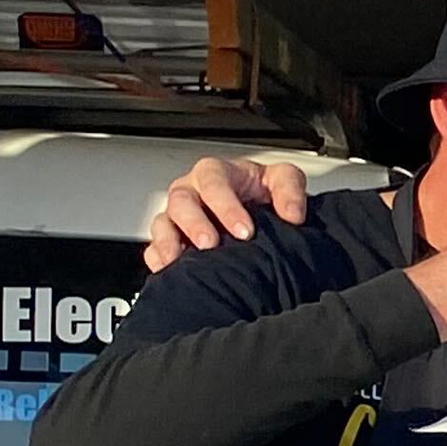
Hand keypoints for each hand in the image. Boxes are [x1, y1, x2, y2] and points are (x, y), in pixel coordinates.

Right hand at [142, 156, 310, 271]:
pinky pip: (154, 247)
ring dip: (170, 242)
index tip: (245, 231)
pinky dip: (158, 259)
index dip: (225, 206)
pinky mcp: (171, 238)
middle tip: (211, 244)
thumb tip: (293, 215)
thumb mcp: (282, 180)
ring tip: (181, 260)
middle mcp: (192, 192)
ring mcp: (178, 216)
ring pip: (162, 223)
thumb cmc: (263, 192)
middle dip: (194, 224)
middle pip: (181, 201)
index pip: (213, 182)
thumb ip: (290, 190)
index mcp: (217, 174)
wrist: (260, 214)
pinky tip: (167, 271)